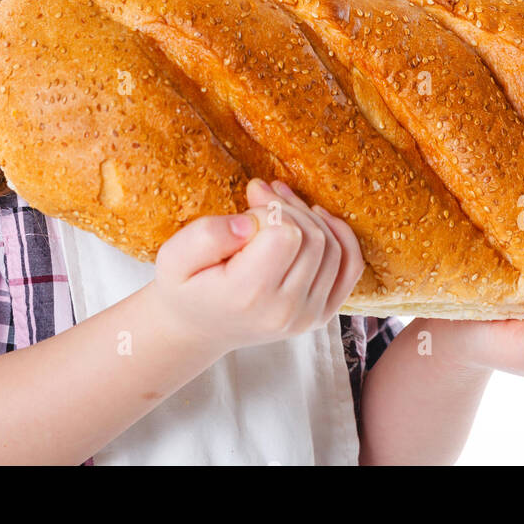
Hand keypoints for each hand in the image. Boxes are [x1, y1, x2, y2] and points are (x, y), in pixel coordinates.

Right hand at [150, 178, 364, 353]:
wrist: (196, 328)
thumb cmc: (184, 287)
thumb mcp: (173, 257)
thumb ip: (207, 235)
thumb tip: (252, 221)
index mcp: (249, 295)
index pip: (285, 234)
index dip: (267, 212)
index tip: (245, 211)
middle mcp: (286, 311)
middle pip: (313, 237)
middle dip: (288, 207)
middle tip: (260, 195)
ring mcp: (308, 316)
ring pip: (333, 246)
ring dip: (309, 215)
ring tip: (279, 203)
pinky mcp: (322, 314)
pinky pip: (350, 266)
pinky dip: (340, 235)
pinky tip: (316, 218)